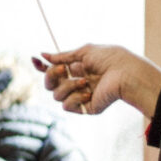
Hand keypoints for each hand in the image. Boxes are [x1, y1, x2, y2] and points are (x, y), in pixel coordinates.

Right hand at [38, 44, 160, 118]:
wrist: (126, 73)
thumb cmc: (110, 59)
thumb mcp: (84, 52)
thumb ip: (62, 56)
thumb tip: (43, 55)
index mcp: (77, 69)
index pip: (53, 70)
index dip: (42, 67)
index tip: (35, 59)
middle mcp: (76, 83)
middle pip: (49, 84)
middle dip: (51, 76)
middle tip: (62, 69)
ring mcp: (80, 96)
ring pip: (56, 95)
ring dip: (68, 86)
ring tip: (86, 81)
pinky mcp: (85, 108)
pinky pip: (67, 106)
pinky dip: (75, 97)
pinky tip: (89, 92)